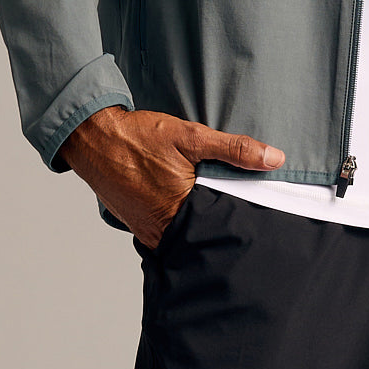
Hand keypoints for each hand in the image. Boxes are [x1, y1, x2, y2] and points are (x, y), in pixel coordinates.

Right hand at [58, 106, 285, 248]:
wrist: (93, 138)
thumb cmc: (139, 136)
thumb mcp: (191, 136)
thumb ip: (234, 149)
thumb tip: (274, 159)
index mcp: (180, 211)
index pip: (222, 224)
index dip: (239, 215)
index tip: (255, 208)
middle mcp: (162, 230)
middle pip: (203, 232)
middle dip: (219, 220)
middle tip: (236, 205)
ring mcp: (148, 231)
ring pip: (185, 232)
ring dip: (198, 220)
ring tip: (212, 203)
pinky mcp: (138, 226)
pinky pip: (166, 229)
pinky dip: (178, 219)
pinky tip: (186, 202)